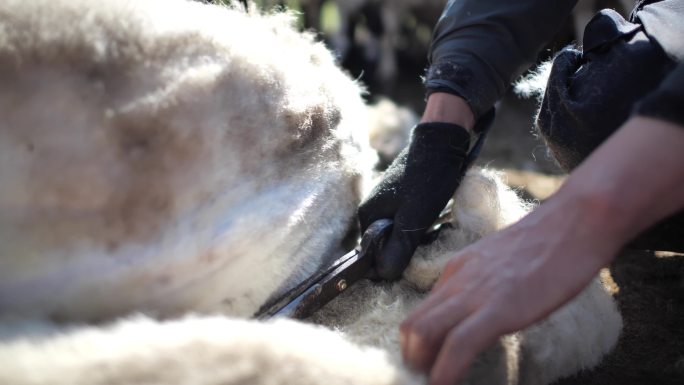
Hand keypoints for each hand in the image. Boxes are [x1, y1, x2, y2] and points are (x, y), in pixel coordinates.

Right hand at [358, 122, 471, 279]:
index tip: (415, 260)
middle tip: (430, 242)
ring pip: (400, 235)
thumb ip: (398, 248)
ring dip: (417, 239)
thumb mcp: (414, 218)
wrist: (443, 141)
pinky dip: (422, 226)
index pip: (373, 256)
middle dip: (407, 251)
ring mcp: (387, 203)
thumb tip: (384, 275)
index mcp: (367, 216)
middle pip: (387, 246)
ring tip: (436, 230)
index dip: (393, 264)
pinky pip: (408, 223)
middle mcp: (372, 210)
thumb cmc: (427, 179)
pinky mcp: (403, 198)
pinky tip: (437, 221)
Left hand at [399, 194, 619, 384]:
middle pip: (411, 326)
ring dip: (422, 368)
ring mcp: (474, 293)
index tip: (426, 367)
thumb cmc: (549, 243)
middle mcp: (457, 281)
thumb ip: (483, 286)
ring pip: (422, 333)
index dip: (417, 346)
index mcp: (457, 272)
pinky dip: (445, 374)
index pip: (420, 313)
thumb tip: (479, 314)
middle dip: (412, 360)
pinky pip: (458, 345)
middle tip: (425, 381)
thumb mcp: (501, 263)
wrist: (577, 220)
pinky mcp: (498, 308)